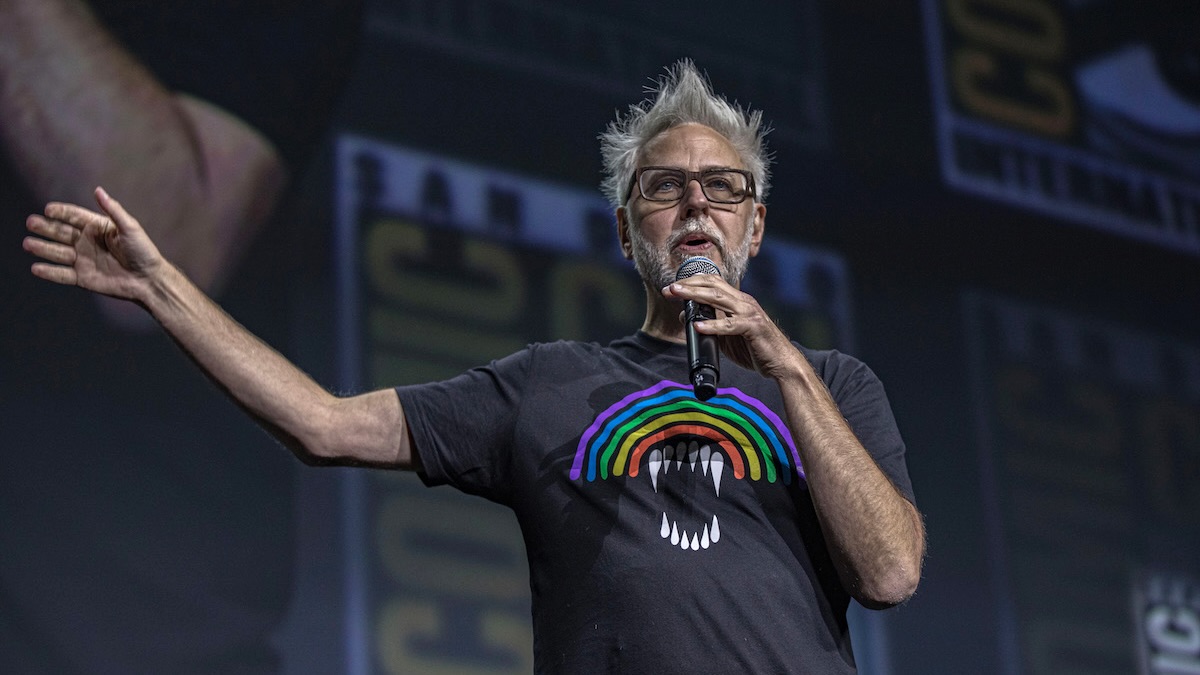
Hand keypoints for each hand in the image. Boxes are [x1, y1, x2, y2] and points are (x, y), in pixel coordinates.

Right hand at [23, 187, 164, 302]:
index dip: (61, 212)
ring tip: (28, 243)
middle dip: (46, 228)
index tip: (48, 209)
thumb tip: (98, 190)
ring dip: (42, 248)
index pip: (74, 217)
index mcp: (97, 228)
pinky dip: (49, 272)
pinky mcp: (83, 278)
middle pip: (61, 233)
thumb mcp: (130, 227)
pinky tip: (36, 268)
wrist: (149, 280)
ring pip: (58, 253)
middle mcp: (87, 243)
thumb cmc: (143, 251)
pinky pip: (62, 274)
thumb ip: (113, 210)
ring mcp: (83, 260)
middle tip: (31, 223)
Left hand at [663, 275, 802, 379]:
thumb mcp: (725, 335)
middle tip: (669, 289)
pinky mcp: (753, 327)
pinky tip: (698, 326)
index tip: (671, 288)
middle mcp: (743, 302)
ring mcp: (749, 312)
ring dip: (695, 294)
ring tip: (678, 295)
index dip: (691, 281)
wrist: (780, 362)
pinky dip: (712, 325)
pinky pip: (730, 324)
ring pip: (719, 297)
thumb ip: (708, 324)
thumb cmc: (754, 348)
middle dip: (688, 285)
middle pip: (712, 285)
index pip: (712, 282)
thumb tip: (683, 316)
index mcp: (737, 301)